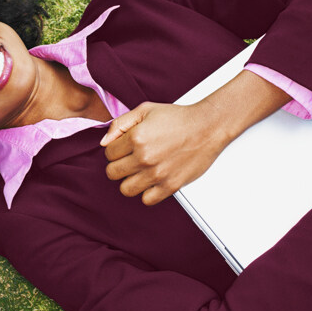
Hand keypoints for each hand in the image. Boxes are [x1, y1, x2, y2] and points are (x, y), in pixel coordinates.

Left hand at [100, 101, 229, 205]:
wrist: (207, 127)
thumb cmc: (177, 118)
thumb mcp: (145, 110)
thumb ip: (120, 124)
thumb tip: (104, 143)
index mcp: (136, 137)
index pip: (108, 154)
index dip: (115, 150)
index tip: (125, 148)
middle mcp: (144, 157)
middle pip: (112, 173)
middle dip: (118, 166)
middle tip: (130, 160)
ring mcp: (157, 173)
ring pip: (125, 189)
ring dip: (129, 181)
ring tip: (139, 172)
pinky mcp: (170, 185)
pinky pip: (146, 200)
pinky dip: (147, 193)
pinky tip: (152, 181)